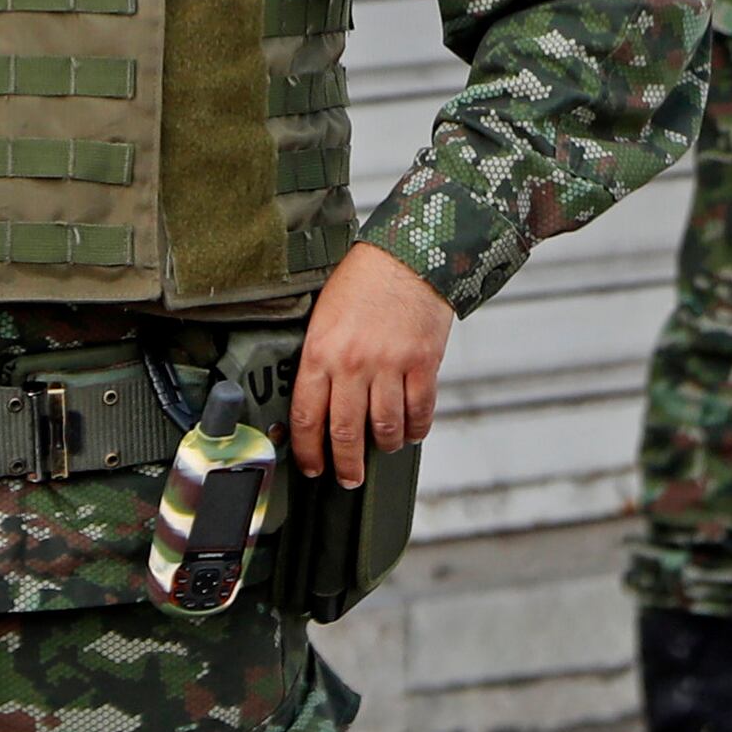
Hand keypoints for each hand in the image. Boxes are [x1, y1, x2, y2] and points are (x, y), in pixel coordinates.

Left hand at [289, 241, 452, 487]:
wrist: (410, 253)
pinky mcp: (423, 364)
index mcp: (321, 352)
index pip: (307, 418)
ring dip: (385, 447)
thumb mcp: (323, 316)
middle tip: (349, 477)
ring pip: (385, 429)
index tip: (313, 467)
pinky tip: (412, 431)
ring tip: (383, 449)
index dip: (308, 452)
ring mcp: (390, 365)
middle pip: (346, 433)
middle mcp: (353, 363)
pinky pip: (420, 411)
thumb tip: (316, 404)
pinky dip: (417, 429)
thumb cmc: (364, 281)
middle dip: (346, 465)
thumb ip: (318, 360)